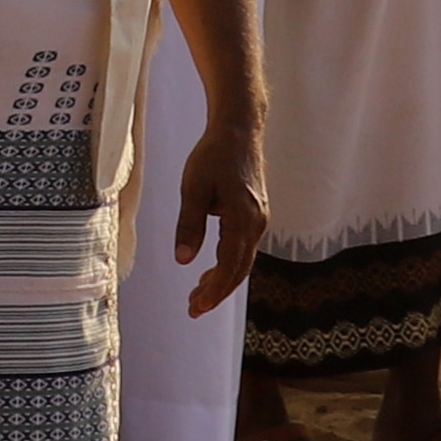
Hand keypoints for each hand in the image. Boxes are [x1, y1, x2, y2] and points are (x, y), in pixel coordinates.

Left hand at [171, 112, 266, 312]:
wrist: (239, 130)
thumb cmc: (214, 155)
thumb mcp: (193, 188)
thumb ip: (189, 224)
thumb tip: (182, 260)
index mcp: (243, 218)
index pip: (230, 265)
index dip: (214, 290)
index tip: (197, 307)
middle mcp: (256, 223)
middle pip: (239, 269)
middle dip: (217, 292)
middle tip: (193, 309)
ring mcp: (258, 219)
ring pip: (242, 260)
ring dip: (221, 281)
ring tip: (197, 296)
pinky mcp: (254, 215)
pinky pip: (243, 248)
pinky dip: (227, 264)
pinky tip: (210, 271)